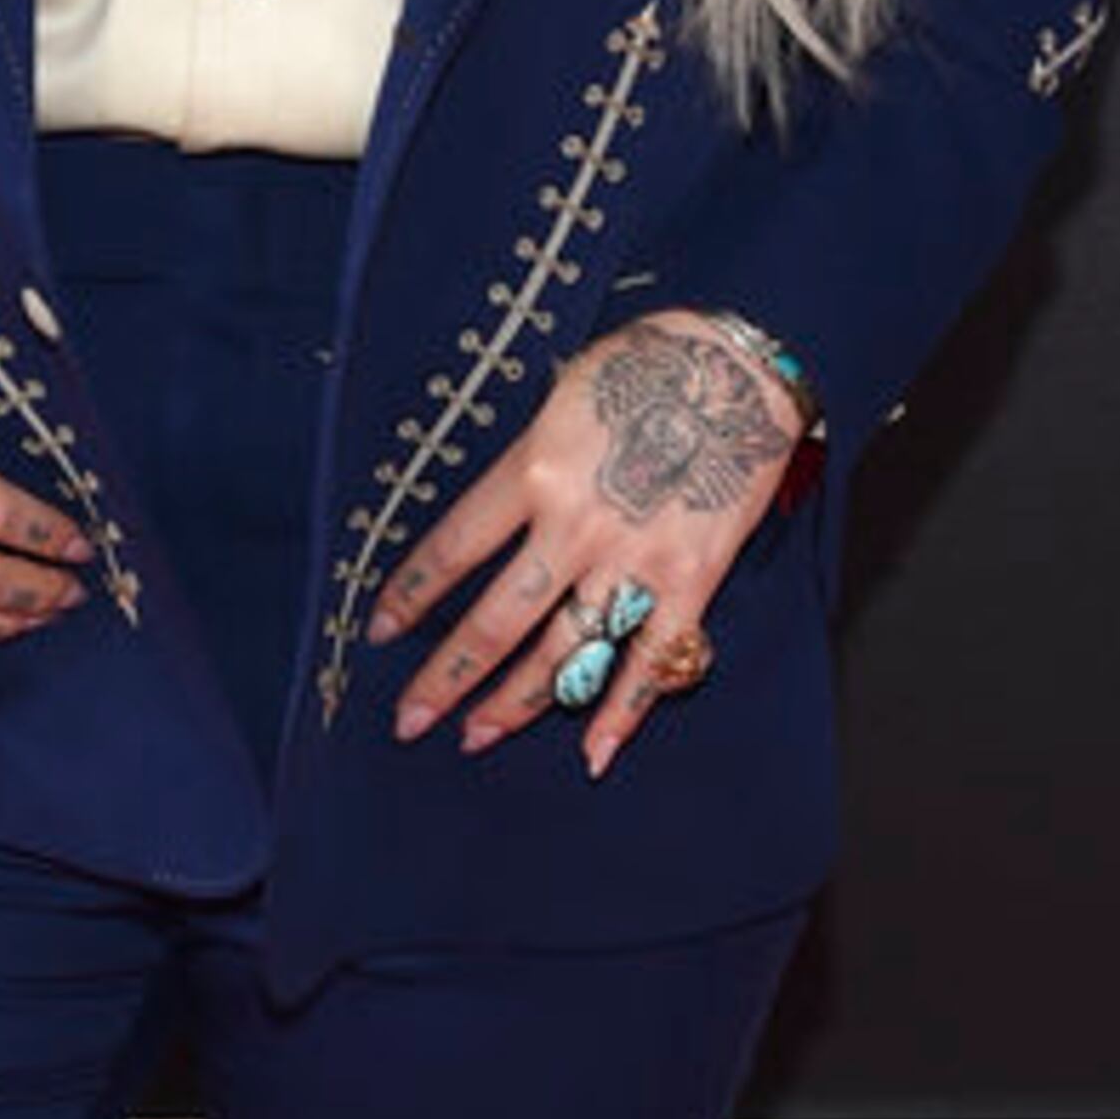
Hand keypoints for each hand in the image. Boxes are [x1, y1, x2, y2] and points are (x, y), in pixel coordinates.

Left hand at [367, 313, 802, 776]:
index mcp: (534, 471)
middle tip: (410, 719)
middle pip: (495, 621)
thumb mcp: (560, 398)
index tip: (380, 631)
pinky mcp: (690, 580)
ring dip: (515, 703)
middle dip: (446, 676)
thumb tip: (498, 516)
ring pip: (563, 653)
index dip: (410, 596)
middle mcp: (575, 527)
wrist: (740, 364)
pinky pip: (653, 662)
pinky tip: (595, 754)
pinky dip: (624, 712)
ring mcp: (634, 560)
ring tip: (476, 736)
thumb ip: (526, 464)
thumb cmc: (648, 364)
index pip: (452, 549)